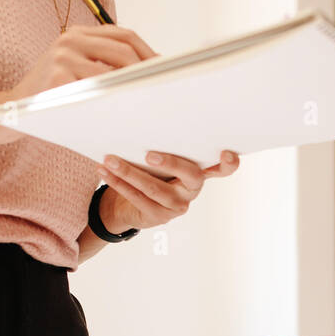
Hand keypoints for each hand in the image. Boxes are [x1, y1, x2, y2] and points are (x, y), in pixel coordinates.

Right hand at [6, 25, 156, 98]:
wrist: (14, 111)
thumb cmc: (54, 95)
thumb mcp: (76, 70)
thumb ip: (104, 64)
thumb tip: (149, 73)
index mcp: (79, 34)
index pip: (124, 35)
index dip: (148, 51)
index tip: (166, 70)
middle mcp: (71, 39)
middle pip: (124, 50)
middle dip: (147, 71)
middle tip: (164, 90)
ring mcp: (63, 57)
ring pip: (114, 72)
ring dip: (134, 89)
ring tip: (149, 103)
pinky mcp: (58, 79)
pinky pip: (97, 92)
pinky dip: (114, 103)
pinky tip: (126, 113)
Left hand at [95, 150, 240, 231]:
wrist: (131, 204)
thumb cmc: (150, 172)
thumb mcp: (159, 158)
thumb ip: (164, 146)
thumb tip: (144, 118)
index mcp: (199, 172)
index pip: (221, 169)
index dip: (228, 164)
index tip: (227, 153)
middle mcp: (193, 190)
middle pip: (190, 176)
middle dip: (171, 163)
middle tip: (150, 155)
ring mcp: (177, 206)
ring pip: (154, 188)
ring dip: (129, 172)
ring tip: (110, 159)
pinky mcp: (159, 217)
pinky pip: (137, 198)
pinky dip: (118, 182)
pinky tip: (106, 171)